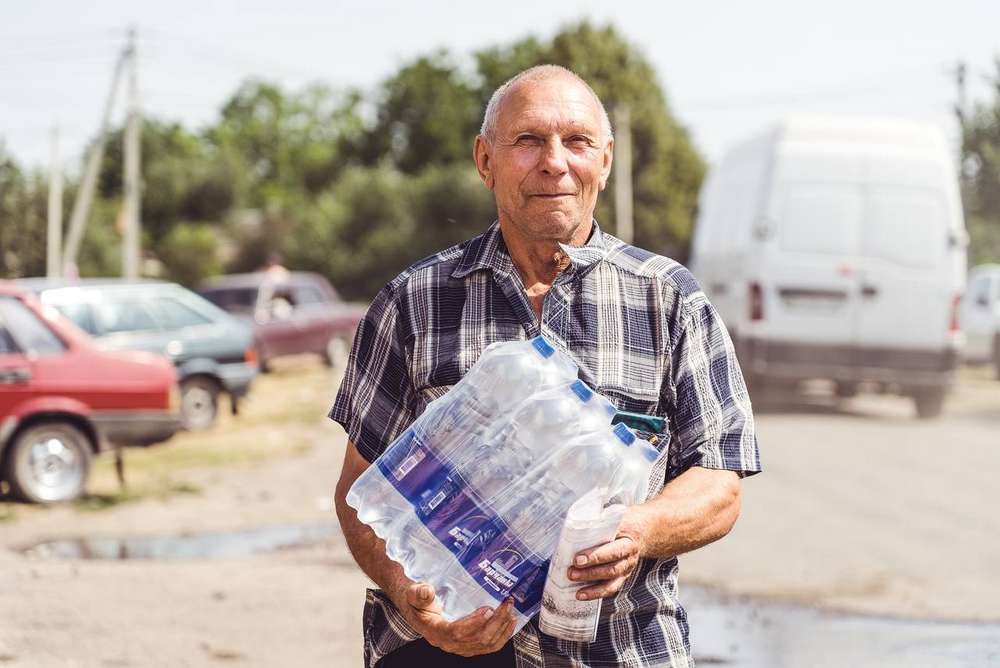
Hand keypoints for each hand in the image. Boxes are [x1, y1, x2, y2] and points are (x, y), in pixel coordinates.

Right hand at [396, 583, 517, 656]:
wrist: (417, 610)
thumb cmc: (417, 600)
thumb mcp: (413, 593)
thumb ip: (419, 593)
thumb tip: (427, 591)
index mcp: (435, 631)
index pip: (457, 633)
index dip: (474, 623)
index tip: (488, 609)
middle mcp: (448, 643)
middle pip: (477, 639)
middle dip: (496, 622)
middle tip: (506, 604)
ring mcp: (460, 647)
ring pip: (486, 644)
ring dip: (502, 629)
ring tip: (511, 611)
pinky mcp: (468, 646)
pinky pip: (488, 646)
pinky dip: (502, 636)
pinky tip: (510, 623)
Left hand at [567, 506, 647, 600]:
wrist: (642, 531)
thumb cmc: (624, 522)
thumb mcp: (617, 517)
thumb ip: (601, 521)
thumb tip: (577, 523)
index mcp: (628, 541)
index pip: (613, 551)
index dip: (595, 557)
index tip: (578, 559)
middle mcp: (629, 557)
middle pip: (611, 569)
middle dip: (590, 573)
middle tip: (571, 572)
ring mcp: (626, 569)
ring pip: (611, 582)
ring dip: (592, 587)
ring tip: (575, 587)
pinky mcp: (622, 577)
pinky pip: (610, 588)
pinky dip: (596, 593)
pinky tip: (581, 595)